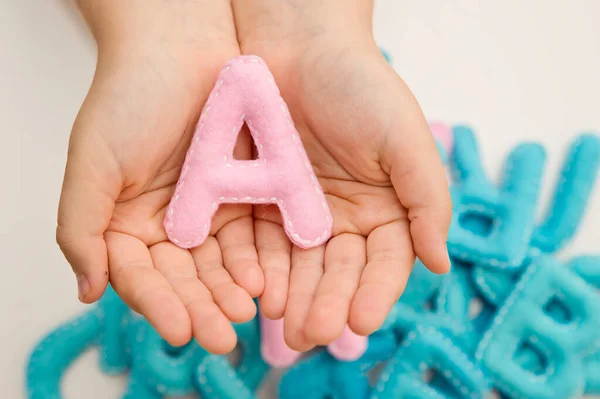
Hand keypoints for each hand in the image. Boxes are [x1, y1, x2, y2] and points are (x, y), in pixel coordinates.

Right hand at [57, 0, 262, 352]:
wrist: (180, 44)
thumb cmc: (129, 97)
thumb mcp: (94, 161)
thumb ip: (82, 227)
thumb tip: (88, 290)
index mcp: (125, 223)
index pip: (141, 276)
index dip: (158, 305)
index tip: (180, 330)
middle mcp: (167, 224)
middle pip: (184, 278)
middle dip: (202, 307)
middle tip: (224, 337)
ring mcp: (207, 212)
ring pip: (219, 263)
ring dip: (231, 291)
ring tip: (249, 314)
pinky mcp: (242, 195)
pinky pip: (251, 233)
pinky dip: (257, 258)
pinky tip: (267, 278)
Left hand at [234, 0, 451, 349]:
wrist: (298, 44)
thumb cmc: (360, 85)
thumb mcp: (405, 140)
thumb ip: (428, 201)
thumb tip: (440, 263)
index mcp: (385, 210)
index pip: (384, 263)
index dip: (375, 293)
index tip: (359, 320)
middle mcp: (345, 220)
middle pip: (338, 273)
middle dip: (327, 304)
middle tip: (314, 334)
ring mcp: (301, 216)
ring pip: (299, 267)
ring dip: (293, 297)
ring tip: (284, 324)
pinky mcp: (261, 204)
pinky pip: (261, 243)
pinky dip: (260, 268)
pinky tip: (257, 290)